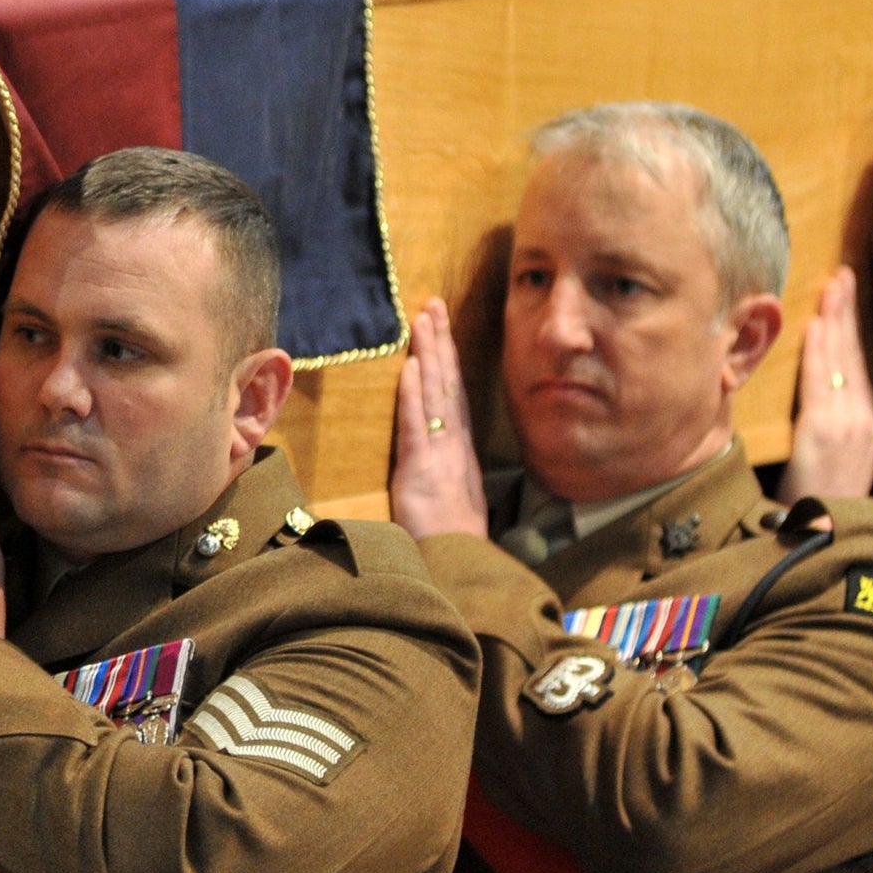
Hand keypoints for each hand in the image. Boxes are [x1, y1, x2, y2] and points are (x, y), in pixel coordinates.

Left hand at [389, 299, 489, 538]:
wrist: (457, 567)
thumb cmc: (449, 541)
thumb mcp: (447, 501)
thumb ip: (441, 476)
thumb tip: (435, 461)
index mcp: (459, 451)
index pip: (453, 396)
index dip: (448, 360)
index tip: (441, 329)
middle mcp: (454, 445)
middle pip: (448, 384)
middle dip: (441, 342)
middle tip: (434, 304)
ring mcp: (440, 454)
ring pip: (436, 394)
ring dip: (430, 354)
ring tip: (424, 318)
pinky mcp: (421, 469)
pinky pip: (418, 424)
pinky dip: (416, 392)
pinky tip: (414, 366)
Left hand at [777, 266, 872, 503]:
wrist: (827, 540)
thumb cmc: (817, 509)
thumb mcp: (827, 468)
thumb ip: (823, 435)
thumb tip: (810, 409)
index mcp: (866, 429)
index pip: (858, 371)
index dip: (852, 335)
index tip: (844, 303)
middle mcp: (864, 422)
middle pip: (855, 357)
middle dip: (848, 314)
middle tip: (842, 276)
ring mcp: (850, 426)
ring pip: (842, 362)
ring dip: (836, 320)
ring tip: (832, 286)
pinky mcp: (828, 432)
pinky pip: (823, 382)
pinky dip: (821, 351)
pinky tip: (818, 323)